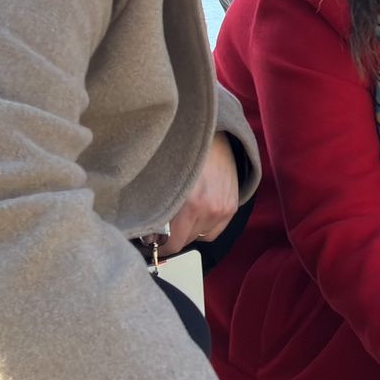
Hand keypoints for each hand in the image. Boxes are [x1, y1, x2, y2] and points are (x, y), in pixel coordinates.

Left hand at [162, 133, 239, 252]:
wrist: (212, 134)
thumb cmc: (183, 152)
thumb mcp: (162, 178)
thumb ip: (155, 208)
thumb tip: (148, 235)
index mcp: (188, 203)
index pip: (172, 243)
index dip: (158, 245)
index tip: (150, 241)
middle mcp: (208, 209)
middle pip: (184, 241)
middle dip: (171, 235)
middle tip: (161, 225)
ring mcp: (222, 209)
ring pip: (198, 237)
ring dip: (188, 230)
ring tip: (181, 212)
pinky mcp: (231, 207)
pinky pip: (213, 232)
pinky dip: (204, 227)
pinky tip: (197, 211)